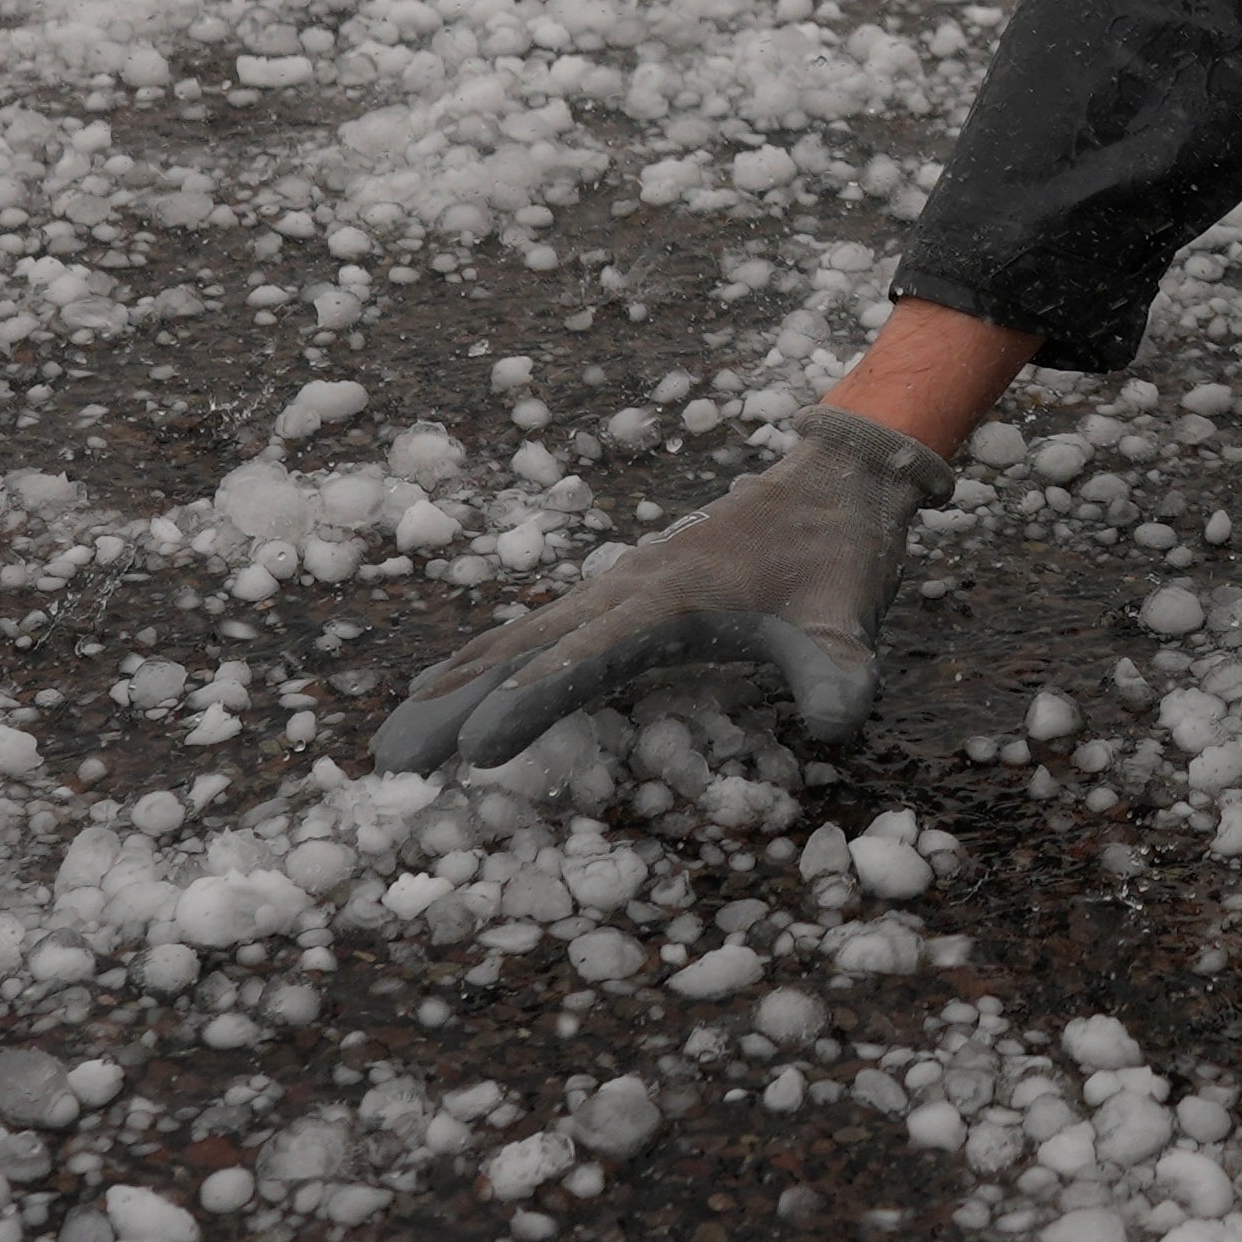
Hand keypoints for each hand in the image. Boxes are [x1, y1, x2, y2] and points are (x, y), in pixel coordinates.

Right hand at [371, 405, 946, 771]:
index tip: (478, 748)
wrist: (833, 480)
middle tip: (392, 762)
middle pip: (524, 652)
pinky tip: (445, 689)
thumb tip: (838, 725)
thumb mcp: (849, 621)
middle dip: (458, 707)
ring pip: (516, 640)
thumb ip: (837, 673)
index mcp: (672, 597)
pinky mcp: (616, 590)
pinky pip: (535, 631)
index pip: (589, 658)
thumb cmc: (839, 558)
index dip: (534, 703)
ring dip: (453, 688)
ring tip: (391, 740)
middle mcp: (626, 588)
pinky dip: (482, 663)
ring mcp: (614, 586)